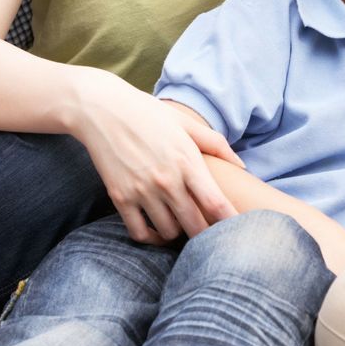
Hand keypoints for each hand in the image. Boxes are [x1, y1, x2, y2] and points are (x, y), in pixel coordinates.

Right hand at [74, 76, 237, 242]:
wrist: (102, 109)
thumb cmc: (148, 113)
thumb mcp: (185, 123)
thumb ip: (216, 144)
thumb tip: (242, 165)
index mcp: (187, 161)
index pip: (216, 204)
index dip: (230, 223)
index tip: (239, 231)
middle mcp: (166, 180)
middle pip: (195, 226)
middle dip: (206, 234)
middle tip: (208, 232)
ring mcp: (142, 191)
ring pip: (169, 233)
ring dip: (178, 232)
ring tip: (180, 223)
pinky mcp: (120, 198)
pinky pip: (139, 233)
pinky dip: (150, 236)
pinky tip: (155, 226)